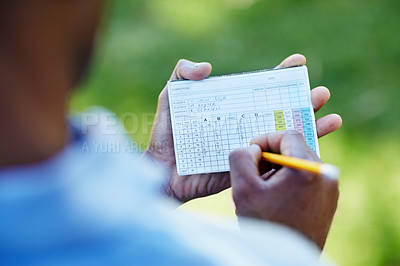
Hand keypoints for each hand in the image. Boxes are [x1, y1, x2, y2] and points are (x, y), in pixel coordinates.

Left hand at [144, 55, 341, 202]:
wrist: (162, 172)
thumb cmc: (165, 136)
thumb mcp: (170, 99)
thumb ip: (181, 76)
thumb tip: (207, 67)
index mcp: (230, 108)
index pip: (260, 88)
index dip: (279, 75)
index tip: (297, 63)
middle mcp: (243, 125)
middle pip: (280, 110)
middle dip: (303, 102)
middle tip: (322, 94)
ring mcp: (249, 147)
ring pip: (285, 136)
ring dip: (310, 127)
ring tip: (332, 118)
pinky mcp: (249, 169)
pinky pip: (275, 163)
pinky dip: (296, 157)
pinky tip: (315, 150)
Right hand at [229, 132, 338, 249]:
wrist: (286, 262)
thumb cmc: (265, 225)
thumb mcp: (243, 189)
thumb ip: (241, 158)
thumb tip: (253, 148)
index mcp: (307, 169)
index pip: (288, 135)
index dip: (266, 139)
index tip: (252, 152)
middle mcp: (326, 175)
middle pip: (296, 148)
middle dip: (273, 154)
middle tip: (256, 169)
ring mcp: (331, 188)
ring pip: (302, 162)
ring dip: (282, 167)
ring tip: (265, 185)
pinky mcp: (329, 199)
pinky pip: (309, 177)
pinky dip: (292, 178)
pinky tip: (278, 195)